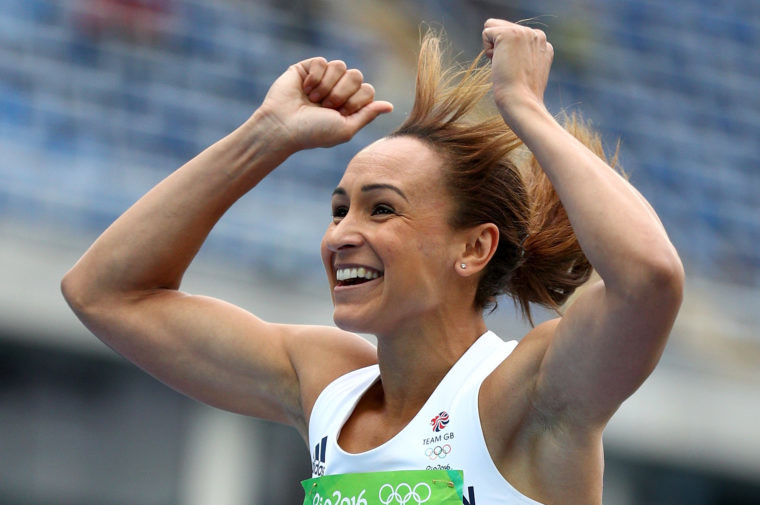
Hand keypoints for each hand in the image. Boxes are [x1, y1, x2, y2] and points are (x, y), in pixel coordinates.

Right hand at [256, 57, 392, 151]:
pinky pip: (322, 61)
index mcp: (348, 104)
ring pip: (340, 66)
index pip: (367, 90)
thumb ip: (368, 115)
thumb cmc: (314, 133)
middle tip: (326, 107)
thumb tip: (391, 106)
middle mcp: (337, 89)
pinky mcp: (306, 68)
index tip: (340, 113)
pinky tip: (304, 89)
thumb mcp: (346, 128)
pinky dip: (314, 77)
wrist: (283, 127)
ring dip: (327, 86)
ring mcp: (322, 78)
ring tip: (314, 99)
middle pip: (356, 75)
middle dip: (342, 93)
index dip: (356, 101)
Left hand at [482, 19, 552, 117]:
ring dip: (494, 50)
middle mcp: (537, 34)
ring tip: (506, 67)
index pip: (515, 37)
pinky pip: (486, 32)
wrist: (521, 101)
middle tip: (511, 71)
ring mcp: (524, 32)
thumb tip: (504, 53)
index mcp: (543, 45)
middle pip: (503, 29)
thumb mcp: (527, 73)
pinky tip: (500, 63)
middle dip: (501, 50)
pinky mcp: (509, 33)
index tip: (517, 72)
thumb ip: (522, 57)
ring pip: (494, 29)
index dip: (508, 55)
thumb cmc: (521, 96)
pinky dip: (488, 50)